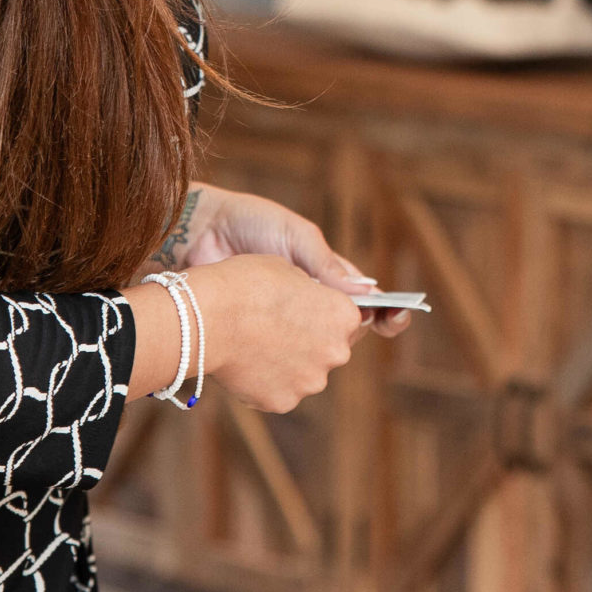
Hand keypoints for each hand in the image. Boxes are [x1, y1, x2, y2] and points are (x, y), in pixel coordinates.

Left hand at [172, 186, 411, 339]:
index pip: (365, 306)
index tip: (394, 319)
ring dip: (310, 347)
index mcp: (327, 281)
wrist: (198, 236)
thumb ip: (326, 263)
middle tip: (323, 313)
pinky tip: (266, 346)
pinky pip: (280, 366)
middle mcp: (310, 311)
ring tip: (287, 325)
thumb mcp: (294, 235)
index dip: (385, 315)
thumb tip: (365, 291)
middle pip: (343, 336)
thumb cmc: (249, 225)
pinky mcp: (257, 348)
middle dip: (339, 330)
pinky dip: (281, 360)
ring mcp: (283, 332)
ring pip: (315, 357)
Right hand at [190, 254, 365, 413]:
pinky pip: (278, 390)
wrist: (209, 316)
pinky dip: (265, 381)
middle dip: (309, 341)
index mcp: (343, 316)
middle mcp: (336, 353)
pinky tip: (245, 362)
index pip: (347, 318)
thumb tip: (311, 301)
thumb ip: (311, 291)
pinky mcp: (283, 402)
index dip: (324, 312)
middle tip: (277, 328)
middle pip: (328, 349)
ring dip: (288, 363)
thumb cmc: (246, 283)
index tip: (305, 310)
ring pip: (304, 373)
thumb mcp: (288, 269)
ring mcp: (310, 382)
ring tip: (256, 344)